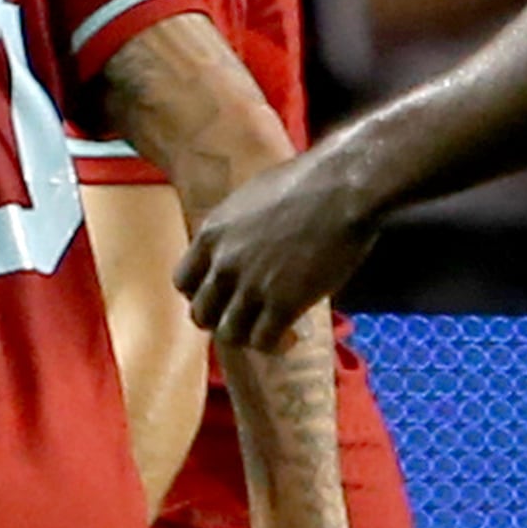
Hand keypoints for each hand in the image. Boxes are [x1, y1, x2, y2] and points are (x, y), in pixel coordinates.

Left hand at [179, 134, 386, 339]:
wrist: (343, 187)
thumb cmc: (308, 182)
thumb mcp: (252, 199)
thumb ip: (237, 229)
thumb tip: (242, 243)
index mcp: (212, 234)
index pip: (183, 282)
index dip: (202, 295)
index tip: (223, 297)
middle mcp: (223, 263)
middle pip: (201, 313)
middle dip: (223, 320)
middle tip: (248, 319)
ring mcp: (251, 285)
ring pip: (228, 334)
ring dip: (248, 338)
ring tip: (271, 333)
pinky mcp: (283, 302)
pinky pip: (263, 341)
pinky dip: (274, 345)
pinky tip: (291, 337)